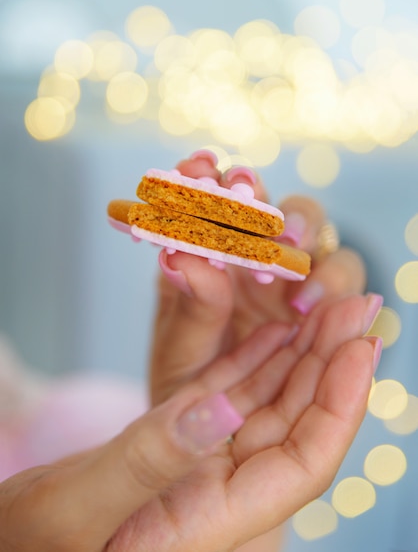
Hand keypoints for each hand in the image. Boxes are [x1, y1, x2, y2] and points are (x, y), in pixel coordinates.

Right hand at [0, 295, 380, 551]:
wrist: (10, 541)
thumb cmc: (30, 545)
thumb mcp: (79, 508)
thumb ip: (150, 462)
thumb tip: (220, 413)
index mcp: (208, 522)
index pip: (303, 464)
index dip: (339, 404)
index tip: (360, 347)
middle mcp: (218, 491)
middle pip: (295, 422)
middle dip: (331, 363)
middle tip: (354, 305)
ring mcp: (201, 461)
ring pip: (268, 402)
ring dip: (300, 352)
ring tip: (325, 302)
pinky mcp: (179, 439)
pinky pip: (230, 394)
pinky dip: (255, 359)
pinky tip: (275, 327)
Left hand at [150, 150, 368, 405]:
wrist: (225, 432)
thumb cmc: (192, 385)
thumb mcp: (180, 352)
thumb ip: (187, 307)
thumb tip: (178, 253)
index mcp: (212, 258)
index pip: (213, 203)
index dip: (206, 177)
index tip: (197, 166)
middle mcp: (257, 258)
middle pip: (272, 203)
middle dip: (260, 194)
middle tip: (246, 194)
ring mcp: (297, 276)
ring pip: (317, 232)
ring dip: (303, 234)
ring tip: (283, 253)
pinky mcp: (329, 302)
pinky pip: (345, 277)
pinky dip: (332, 282)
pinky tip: (306, 306)